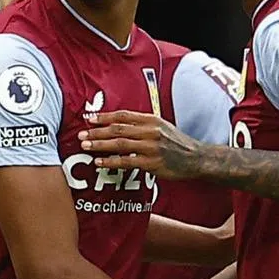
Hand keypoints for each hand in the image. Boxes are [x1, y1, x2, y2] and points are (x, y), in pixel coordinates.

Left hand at [79, 111, 203, 180]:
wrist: (197, 158)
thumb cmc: (177, 143)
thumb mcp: (162, 126)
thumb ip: (142, 124)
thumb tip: (119, 124)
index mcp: (151, 120)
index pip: (123, 115)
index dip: (104, 116)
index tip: (89, 118)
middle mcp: (150, 131)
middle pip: (118, 129)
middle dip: (97, 131)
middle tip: (81, 134)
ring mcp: (151, 147)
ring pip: (119, 144)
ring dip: (100, 145)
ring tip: (85, 145)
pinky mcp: (151, 163)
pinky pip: (126, 161)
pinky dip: (110, 161)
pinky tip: (99, 162)